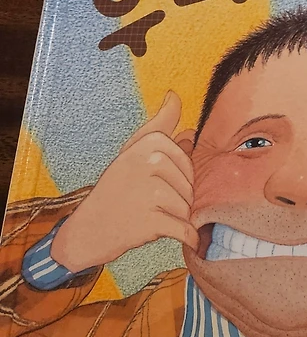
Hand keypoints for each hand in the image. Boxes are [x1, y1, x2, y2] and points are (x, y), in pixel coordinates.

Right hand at [52, 92, 196, 273]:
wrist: (86, 231)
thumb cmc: (114, 190)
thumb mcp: (131, 153)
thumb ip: (158, 127)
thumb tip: (174, 97)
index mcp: (149, 142)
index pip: (188, 163)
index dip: (179, 179)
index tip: (154, 185)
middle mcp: (150, 161)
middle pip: (191, 186)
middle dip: (179, 201)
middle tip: (148, 205)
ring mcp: (150, 191)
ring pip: (189, 208)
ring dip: (177, 220)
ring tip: (151, 218)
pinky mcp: (151, 220)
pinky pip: (186, 229)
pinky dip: (188, 238)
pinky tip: (184, 239)